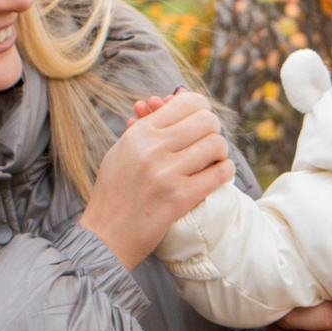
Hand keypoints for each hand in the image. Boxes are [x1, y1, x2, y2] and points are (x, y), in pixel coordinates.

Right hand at [78, 89, 231, 268]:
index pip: (187, 103)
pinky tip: (218, 174)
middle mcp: (153, 148)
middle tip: (208, 142)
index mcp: (140, 133)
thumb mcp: (123, 150)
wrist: (106, 234)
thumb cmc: (115, 191)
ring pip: (216, 145)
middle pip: (206, 121)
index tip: (201, 120)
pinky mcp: (180, 197)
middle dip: (212, 130)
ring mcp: (167, 173)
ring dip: (219, 152)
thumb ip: (149, 125)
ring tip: (212, 160)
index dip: (201, 109)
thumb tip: (177, 96)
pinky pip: (220, 173)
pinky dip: (224, 172)